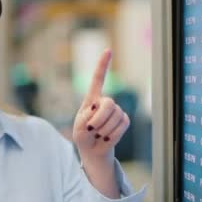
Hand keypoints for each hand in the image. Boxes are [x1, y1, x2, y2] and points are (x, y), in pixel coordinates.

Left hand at [72, 50, 129, 197]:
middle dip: (100, 118)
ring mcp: (116, 111)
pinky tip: (107, 137)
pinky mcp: (123, 120)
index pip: (98, 79)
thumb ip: (85, 118)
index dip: (103, 65)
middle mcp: (105, 102)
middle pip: (109, 103)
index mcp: (91, 99)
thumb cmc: (82, 137)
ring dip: (104, 129)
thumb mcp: (77, 129)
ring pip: (116, 116)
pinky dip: (113, 134)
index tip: (108, 50)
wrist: (93, 150)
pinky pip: (122, 125)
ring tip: (98, 134)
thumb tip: (97, 108)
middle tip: (91, 129)